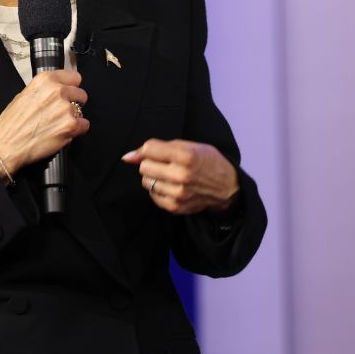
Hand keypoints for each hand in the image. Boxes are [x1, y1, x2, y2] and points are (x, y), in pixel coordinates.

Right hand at [0, 70, 88, 174]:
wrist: (7, 145)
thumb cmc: (11, 124)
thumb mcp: (23, 95)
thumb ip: (43, 91)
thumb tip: (54, 91)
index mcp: (45, 80)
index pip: (74, 77)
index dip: (71, 87)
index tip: (69, 92)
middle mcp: (57, 91)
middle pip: (80, 94)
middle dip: (73, 103)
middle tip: (61, 113)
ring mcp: (65, 108)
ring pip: (81, 111)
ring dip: (73, 118)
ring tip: (57, 125)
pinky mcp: (71, 125)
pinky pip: (84, 125)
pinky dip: (77, 130)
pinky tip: (62, 133)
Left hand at [120, 139, 239, 214]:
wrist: (226, 186)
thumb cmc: (206, 161)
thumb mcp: (188, 146)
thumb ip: (157, 147)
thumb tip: (127, 157)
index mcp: (186, 156)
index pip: (148, 149)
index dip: (148, 149)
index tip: (153, 152)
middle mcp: (182, 176)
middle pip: (144, 167)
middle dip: (151, 163)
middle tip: (165, 164)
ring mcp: (178, 193)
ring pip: (146, 181)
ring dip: (154, 177)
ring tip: (170, 175)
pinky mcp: (175, 207)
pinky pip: (152, 195)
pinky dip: (158, 189)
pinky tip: (171, 186)